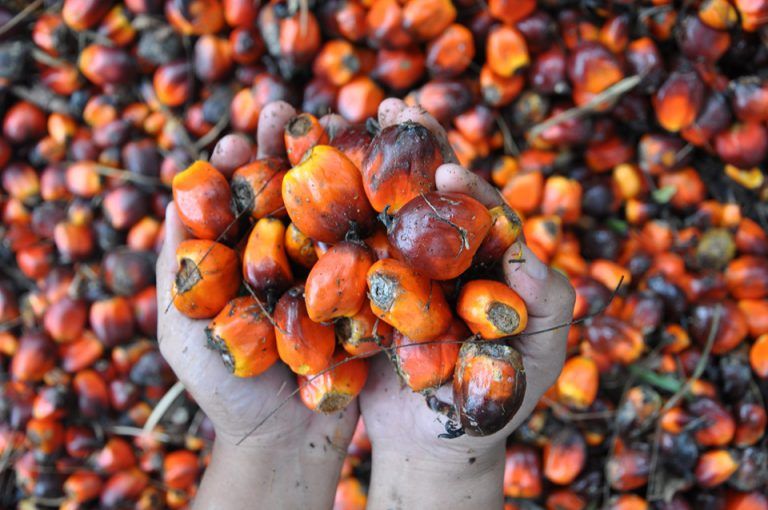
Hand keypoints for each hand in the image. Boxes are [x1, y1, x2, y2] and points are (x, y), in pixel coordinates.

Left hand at [156, 102, 357, 509]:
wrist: (287, 441)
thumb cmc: (226, 394)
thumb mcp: (183, 331)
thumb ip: (177, 269)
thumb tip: (173, 196)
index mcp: (240, 257)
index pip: (238, 198)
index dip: (235, 164)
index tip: (235, 140)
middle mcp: (286, 254)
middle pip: (285, 189)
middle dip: (284, 148)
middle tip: (286, 109)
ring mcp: (328, 269)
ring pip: (330, 204)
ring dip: (333, 162)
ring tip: (333, 122)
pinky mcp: (366, 289)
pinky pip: (372, 243)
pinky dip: (375, 207)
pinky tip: (379, 174)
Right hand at [359, 99, 576, 508]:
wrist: (434, 444)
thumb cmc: (496, 403)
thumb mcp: (535, 356)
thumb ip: (544, 304)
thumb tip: (531, 255)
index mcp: (481, 255)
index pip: (475, 207)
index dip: (465, 184)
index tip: (448, 168)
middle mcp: (434, 250)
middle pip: (422, 191)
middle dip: (410, 148)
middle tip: (393, 106)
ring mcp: (391, 267)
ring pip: (376, 210)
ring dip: (358, 165)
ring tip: (336, 125)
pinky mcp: (353, 290)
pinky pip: (336, 251)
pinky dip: (320, 216)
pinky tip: (299, 181)